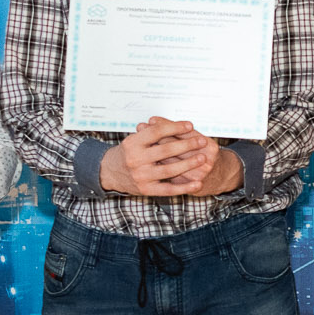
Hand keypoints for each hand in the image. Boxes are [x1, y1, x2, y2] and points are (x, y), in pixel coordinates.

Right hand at [101, 117, 223, 198]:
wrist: (111, 173)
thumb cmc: (129, 153)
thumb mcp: (136, 139)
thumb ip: (154, 132)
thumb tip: (180, 124)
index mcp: (133, 143)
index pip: (156, 132)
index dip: (175, 127)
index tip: (190, 125)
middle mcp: (135, 159)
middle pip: (165, 150)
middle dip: (186, 145)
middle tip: (202, 141)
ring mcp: (141, 176)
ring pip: (169, 170)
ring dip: (188, 164)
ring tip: (202, 158)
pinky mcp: (146, 190)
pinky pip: (169, 189)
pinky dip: (184, 187)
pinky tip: (197, 183)